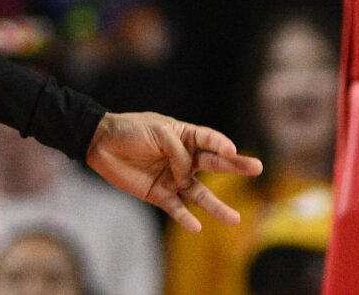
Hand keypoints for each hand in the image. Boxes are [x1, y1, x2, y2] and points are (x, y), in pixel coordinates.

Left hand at [85, 111, 262, 232]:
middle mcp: (184, 158)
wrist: (101, 143)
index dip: (222, 144)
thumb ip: (177, 150)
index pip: (210, 140)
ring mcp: (173, 178)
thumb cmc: (131, 130)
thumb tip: (187, 175)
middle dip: (236, 167)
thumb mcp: (158, 131)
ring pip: (200, 193)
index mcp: (186, 135)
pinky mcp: (159, 194)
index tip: (232, 151)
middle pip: (215, 164)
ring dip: (216, 206)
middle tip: (258, 168)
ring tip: (236, 219)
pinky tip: (197, 228)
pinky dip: (185, 219)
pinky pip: (176, 208)